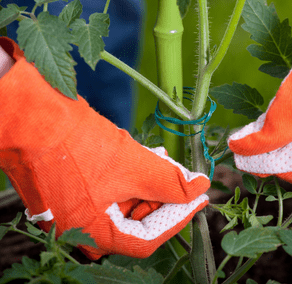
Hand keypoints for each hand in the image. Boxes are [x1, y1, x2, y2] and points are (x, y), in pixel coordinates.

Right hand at [0, 37, 209, 258]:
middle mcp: (81, 229)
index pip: (147, 238)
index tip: (198, 200)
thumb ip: (171, 181)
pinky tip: (141, 157)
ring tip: (162, 160)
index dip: (178, 217)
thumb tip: (200, 187)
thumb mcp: (133, 165)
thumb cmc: (76, 144)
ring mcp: (73, 210)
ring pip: (123, 203)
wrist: (29, 115)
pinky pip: (108, 191)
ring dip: (147, 183)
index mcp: (93, 234)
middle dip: (163, 196)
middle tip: (182, 177)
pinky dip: (129, 177)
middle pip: (136, 221)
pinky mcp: (70, 189)